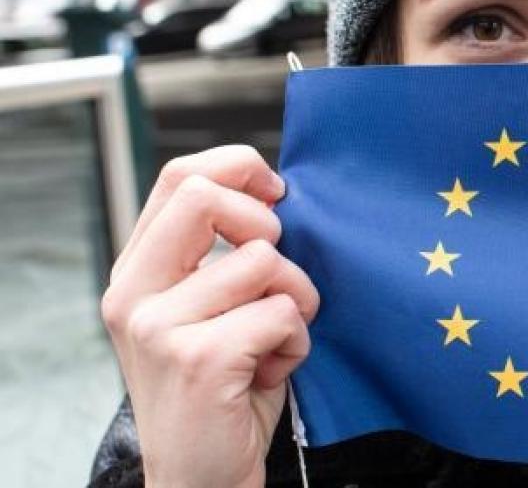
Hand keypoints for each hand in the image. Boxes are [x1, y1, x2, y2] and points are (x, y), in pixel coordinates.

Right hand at [101, 145, 319, 487]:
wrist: (201, 479)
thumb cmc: (224, 389)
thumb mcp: (210, 310)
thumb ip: (222, 254)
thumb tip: (273, 190)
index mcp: (137, 274)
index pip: (180, 177)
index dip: (239, 167)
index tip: (277, 195)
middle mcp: (133, 295)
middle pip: (206, 198)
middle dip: (267, 227)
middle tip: (276, 277)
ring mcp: (158, 327)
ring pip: (265, 260)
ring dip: (296, 301)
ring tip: (273, 342)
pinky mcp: (198, 358)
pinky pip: (283, 311)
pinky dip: (297, 341)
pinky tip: (270, 372)